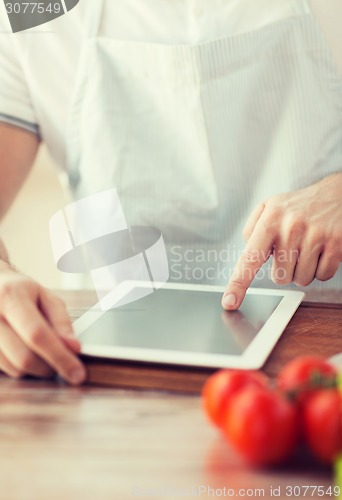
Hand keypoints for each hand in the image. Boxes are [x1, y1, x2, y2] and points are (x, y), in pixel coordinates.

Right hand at [0, 264, 85, 383]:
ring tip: (44, 354)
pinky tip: (27, 353)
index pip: (37, 334)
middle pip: (24, 357)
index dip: (60, 356)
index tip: (77, 373)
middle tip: (64, 364)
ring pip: (14, 368)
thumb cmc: (22, 292)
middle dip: (50, 367)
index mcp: (11, 297)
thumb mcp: (47, 297)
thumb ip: (61, 322)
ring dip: (36, 369)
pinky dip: (21, 368)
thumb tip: (74, 348)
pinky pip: (5, 370)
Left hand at [222, 173, 341, 309]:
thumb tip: (247, 252)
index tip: (229, 302)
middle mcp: (291, 227)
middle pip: (280, 277)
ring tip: (308, 247)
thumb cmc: (299, 206)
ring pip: (301, 279)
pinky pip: (323, 275)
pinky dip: (322, 268)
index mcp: (271, 219)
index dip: (238, 283)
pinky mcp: (336, 244)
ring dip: (304, 269)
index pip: (250, 258)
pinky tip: (323, 250)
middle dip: (285, 269)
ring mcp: (315, 236)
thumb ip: (252, 229)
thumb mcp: (270, 207)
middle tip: (293, 250)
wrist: (337, 194)